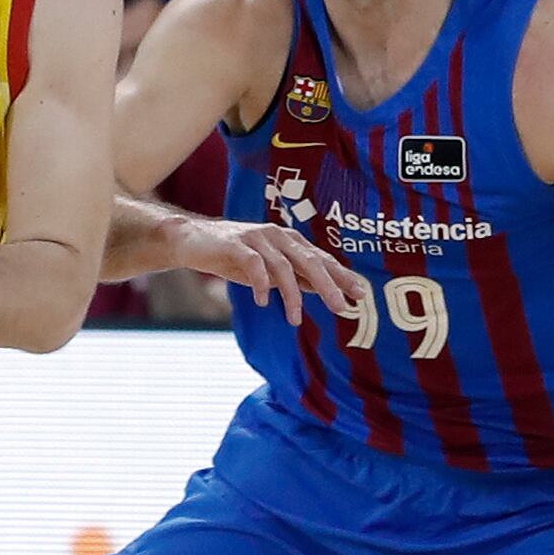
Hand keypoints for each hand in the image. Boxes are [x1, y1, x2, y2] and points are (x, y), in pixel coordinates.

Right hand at [168, 217, 369, 325]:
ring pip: (283, 266)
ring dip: (291, 294)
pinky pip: (253, 264)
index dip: (342, 276)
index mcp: (290, 241)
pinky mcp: (235, 244)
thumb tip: (327, 292)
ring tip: (294, 319)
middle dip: (327, 284)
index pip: (321, 259)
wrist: (193, 241)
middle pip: (309, 261)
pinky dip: (260, 283)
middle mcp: (278, 236)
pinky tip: (262, 302)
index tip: (361, 294)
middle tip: (340, 307)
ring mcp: (257, 238)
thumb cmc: (235, 257)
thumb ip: (296, 277)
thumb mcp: (270, 269)